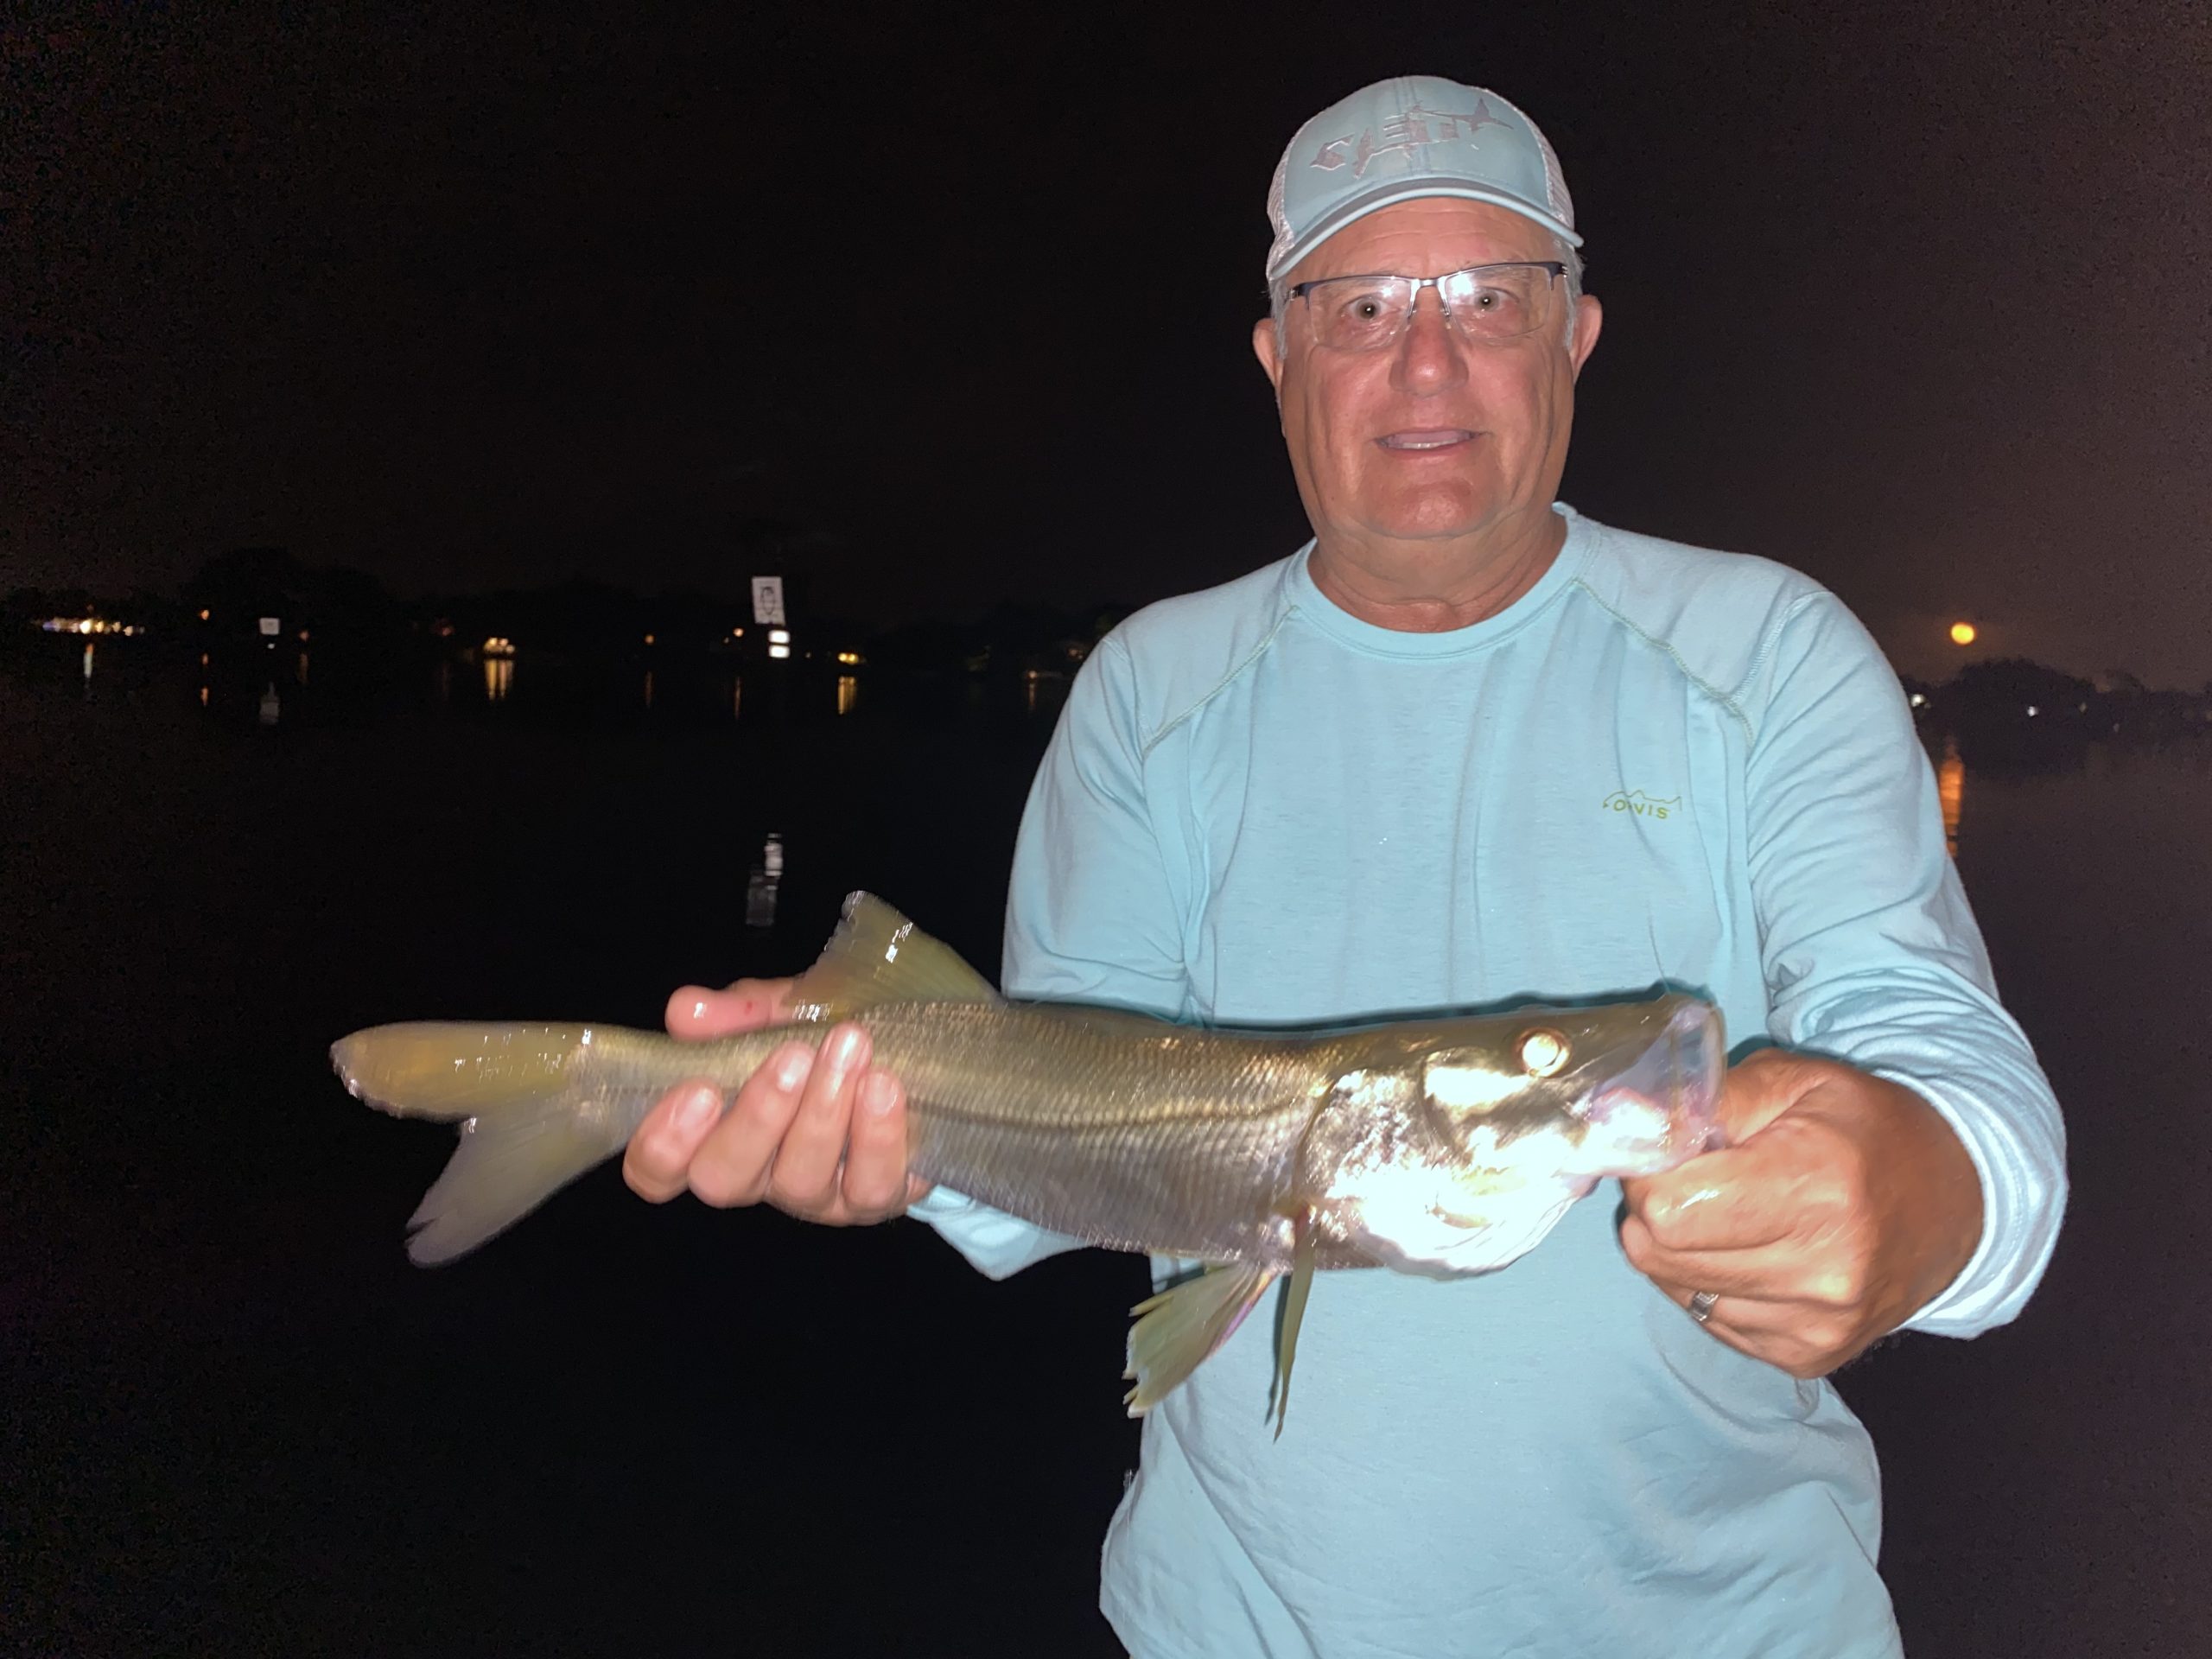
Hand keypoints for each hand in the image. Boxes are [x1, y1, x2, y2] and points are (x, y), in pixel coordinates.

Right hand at [621, 978, 931, 1224]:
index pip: (658, 1168)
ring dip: (824, 1111)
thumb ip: (735, 1014)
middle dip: (756, 1116)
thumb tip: (687, 1009)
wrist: (916, 1052)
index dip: (664, 1143)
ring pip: (800, 1180)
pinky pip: (871, 1187)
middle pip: (725, 1179)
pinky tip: (884, 1087)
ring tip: (850, 1047)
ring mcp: (817, 1196)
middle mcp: (759, 1175)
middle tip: (790, 1056)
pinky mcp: (875, 1198)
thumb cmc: (827, 1039)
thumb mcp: (781, 1014)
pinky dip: (878, 1135)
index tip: (697, 1089)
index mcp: (716, 1133)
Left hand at [1619, 1047, 1982, 1377]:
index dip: (1651, 1176)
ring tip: (1733, 1213)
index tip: (1672, 1155)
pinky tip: (1754, 1250)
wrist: (1953, 1204)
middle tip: (1697, 1181)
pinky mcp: (1808, 1357)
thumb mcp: (1793, 1083)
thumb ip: (1701, 1098)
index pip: (1669, 1209)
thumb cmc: (1862, 1128)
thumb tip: (1614, 1113)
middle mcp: (1821, 1270)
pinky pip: (1709, 1320)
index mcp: (1816, 1188)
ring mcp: (1817, 1324)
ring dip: (1682, 1249)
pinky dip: (1712, 1283)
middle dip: (1657, 1211)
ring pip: (1677, 1290)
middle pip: (1661, 1254)